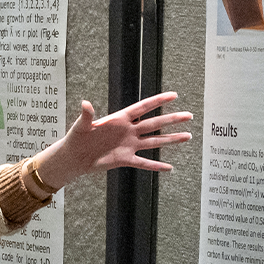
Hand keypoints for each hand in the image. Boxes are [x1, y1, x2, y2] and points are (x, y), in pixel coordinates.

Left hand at [32, 92, 191, 190]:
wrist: (74, 157)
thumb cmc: (76, 138)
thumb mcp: (81, 125)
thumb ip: (86, 116)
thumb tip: (85, 104)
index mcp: (119, 119)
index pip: (142, 108)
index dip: (158, 101)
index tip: (173, 95)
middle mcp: (128, 131)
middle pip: (154, 123)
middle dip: (172, 119)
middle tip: (189, 115)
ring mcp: (129, 145)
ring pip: (154, 141)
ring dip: (171, 139)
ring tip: (187, 136)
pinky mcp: (125, 159)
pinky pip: (143, 163)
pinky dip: (156, 166)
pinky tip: (169, 168)